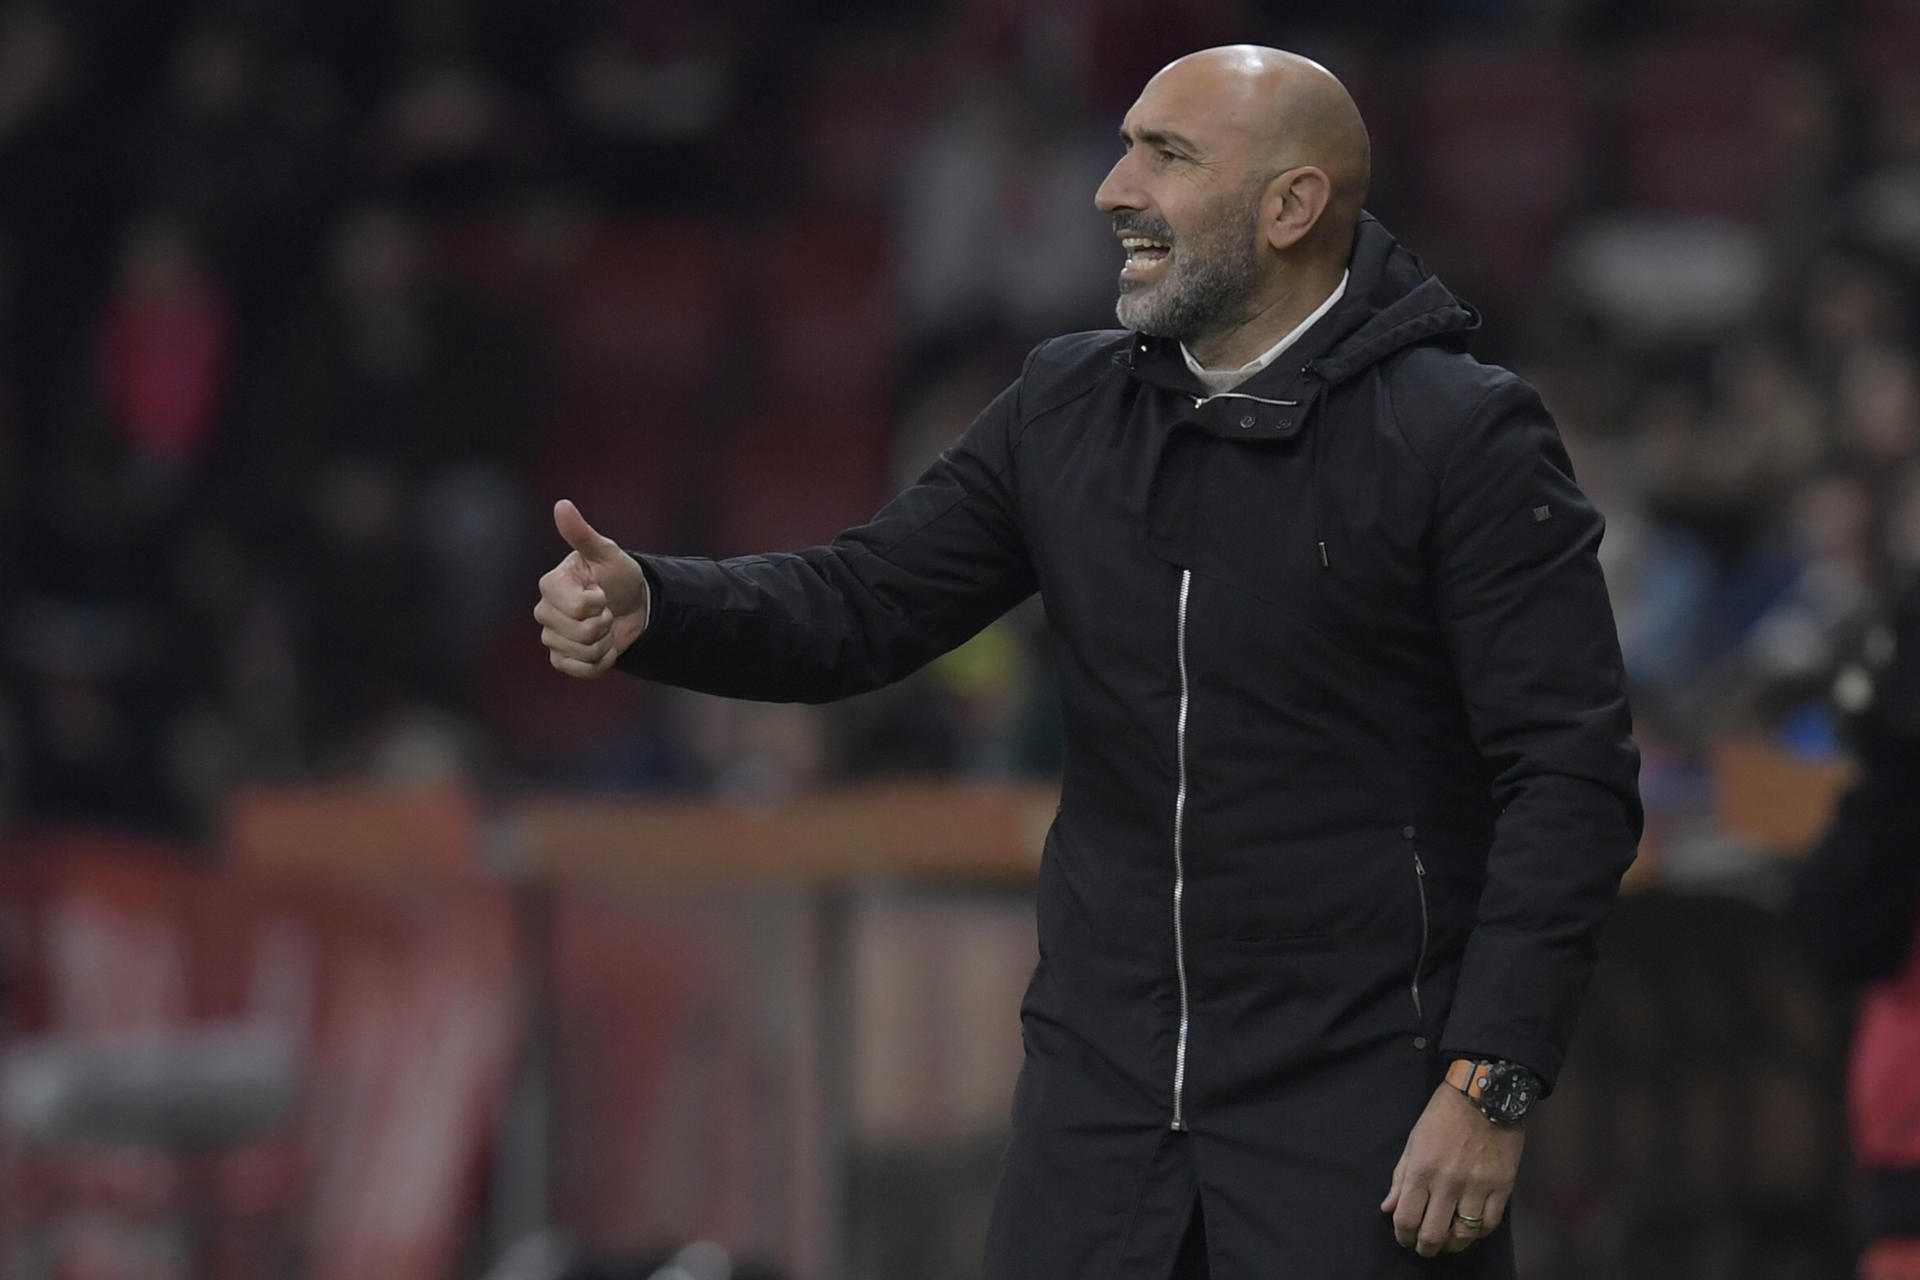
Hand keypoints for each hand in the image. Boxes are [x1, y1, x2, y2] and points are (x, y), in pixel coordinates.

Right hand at [534, 499, 648, 678]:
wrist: (632, 605)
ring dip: (606, 641)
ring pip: (584, 653)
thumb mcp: (606, 552)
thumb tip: (562, 504)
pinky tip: (604, 645)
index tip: (602, 591)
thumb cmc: (617, 574)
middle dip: (605, 622)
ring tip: (604, 625)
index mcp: (550, 585)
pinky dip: (603, 661)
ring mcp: (551, 637)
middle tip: (606, 608)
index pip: (578, 608)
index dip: (599, 603)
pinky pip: (583, 671)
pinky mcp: (562, 659)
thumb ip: (582, 534)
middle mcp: (544, 611)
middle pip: (582, 632)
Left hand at [1381, 1082, 1524, 1256]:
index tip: (1405, 1238)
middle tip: (1425, 1248)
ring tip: (1448, 1242)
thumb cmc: (1443, 1115)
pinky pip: (1490, 1223)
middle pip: (1433, 1233)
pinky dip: (1479, 1232)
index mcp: (1422, 1169)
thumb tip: (1388, 1207)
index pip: (1406, 1217)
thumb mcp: (1414, 1141)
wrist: (1485, 1094)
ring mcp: (1477, 1186)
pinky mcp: (1502, 1186)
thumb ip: (1401, 1177)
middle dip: (1425, 1247)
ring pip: (1464, 1234)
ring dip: (1453, 1244)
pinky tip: (1471, 1228)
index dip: (1403, 1235)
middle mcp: (1448, 1182)